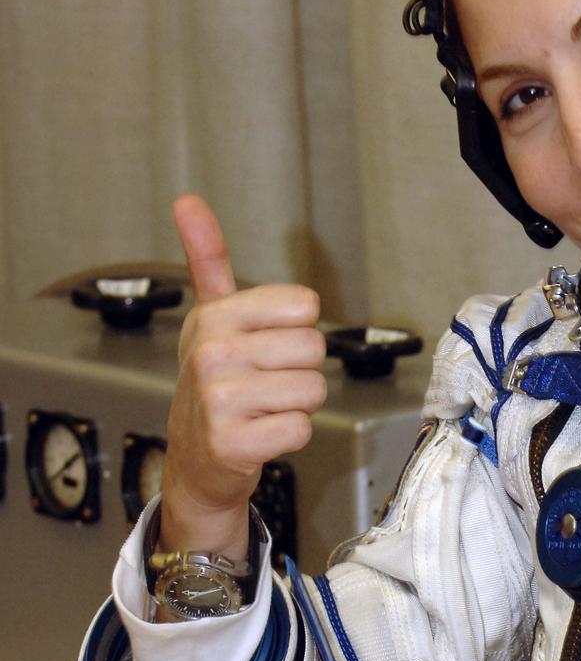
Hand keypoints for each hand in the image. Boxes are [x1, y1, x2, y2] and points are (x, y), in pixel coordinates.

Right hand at [158, 195, 326, 559]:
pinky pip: (301, 429)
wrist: (195, 459)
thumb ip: (207, 258)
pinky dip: (290, 437)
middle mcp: (211, 353)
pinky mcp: (231, 442)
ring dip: (297, 405)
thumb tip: (188, 201)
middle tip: (265, 383)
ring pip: (313, 390)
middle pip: (313, 348)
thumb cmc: (214, 383)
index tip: (266, 344)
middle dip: (300, 370)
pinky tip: (260, 435)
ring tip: (263, 409)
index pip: (304, 305)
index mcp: (214, 317)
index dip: (297, 329)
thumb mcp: (210, 316)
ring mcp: (218, 400)